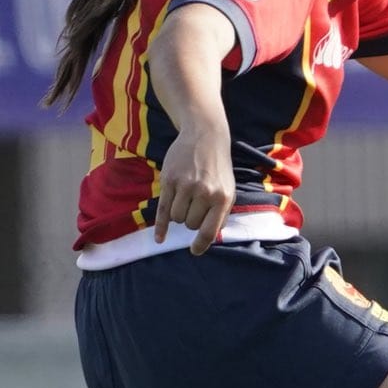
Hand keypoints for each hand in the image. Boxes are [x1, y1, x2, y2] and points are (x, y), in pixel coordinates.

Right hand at [153, 123, 235, 254]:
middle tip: (196, 204)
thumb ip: (222, 212)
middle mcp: (204, 193)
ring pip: (176, 218)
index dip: (201, 244)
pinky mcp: (169, 180)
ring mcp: (185, 186)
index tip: (195, 250)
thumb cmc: (218, 168)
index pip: (209, 230)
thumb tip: (211, 237)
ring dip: (179, 214)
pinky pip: (163, 210)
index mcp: (222, 198)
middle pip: (190, 224)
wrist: (205, 137)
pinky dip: (160, 227)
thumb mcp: (228, 189)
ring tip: (186, 199)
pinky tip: (159, 239)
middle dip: (191, 219)